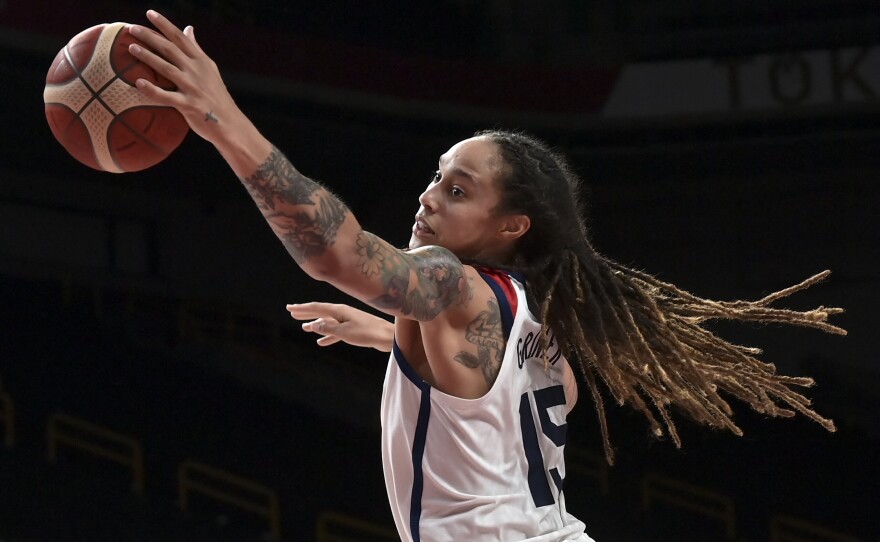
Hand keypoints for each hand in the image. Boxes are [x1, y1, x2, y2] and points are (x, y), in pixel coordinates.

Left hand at [127, 10, 260, 154]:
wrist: (229, 123)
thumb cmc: (216, 95)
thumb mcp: (209, 69)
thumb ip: (195, 49)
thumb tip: (188, 28)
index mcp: (201, 61)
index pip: (181, 38)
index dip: (165, 24)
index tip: (149, 13)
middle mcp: (196, 71)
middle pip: (170, 49)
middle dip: (151, 37)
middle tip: (132, 28)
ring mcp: (193, 88)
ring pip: (167, 68)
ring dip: (148, 57)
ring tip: (131, 48)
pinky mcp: (189, 105)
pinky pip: (167, 97)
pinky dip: (152, 90)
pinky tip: (138, 83)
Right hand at [287, 302, 393, 351]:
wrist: (387, 336)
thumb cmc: (367, 333)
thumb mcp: (344, 332)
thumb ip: (328, 328)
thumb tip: (314, 325)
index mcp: (339, 310)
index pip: (316, 308)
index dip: (302, 308)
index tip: (289, 308)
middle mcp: (342, 313)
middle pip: (320, 312)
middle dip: (306, 313)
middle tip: (292, 312)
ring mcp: (348, 320)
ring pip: (327, 322)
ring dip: (315, 325)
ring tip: (304, 328)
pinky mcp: (354, 329)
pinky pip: (336, 331)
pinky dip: (327, 336)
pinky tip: (321, 342)